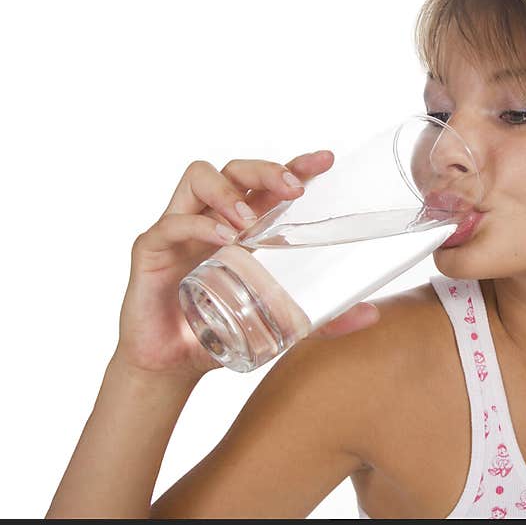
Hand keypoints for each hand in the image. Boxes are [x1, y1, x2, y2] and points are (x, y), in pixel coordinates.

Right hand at [112, 151, 379, 381]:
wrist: (174, 364)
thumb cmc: (224, 330)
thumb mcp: (280, 322)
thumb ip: (322, 319)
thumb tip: (372, 315)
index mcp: (244, 225)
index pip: (269, 182)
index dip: (295, 164)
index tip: (326, 160)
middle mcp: (214, 217)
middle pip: (238, 169)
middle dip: (267, 170)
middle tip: (293, 189)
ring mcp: (181, 227)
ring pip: (200, 177)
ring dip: (228, 192)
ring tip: (247, 221)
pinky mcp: (152, 247)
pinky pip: (173, 222)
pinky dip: (199, 225)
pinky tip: (222, 240)